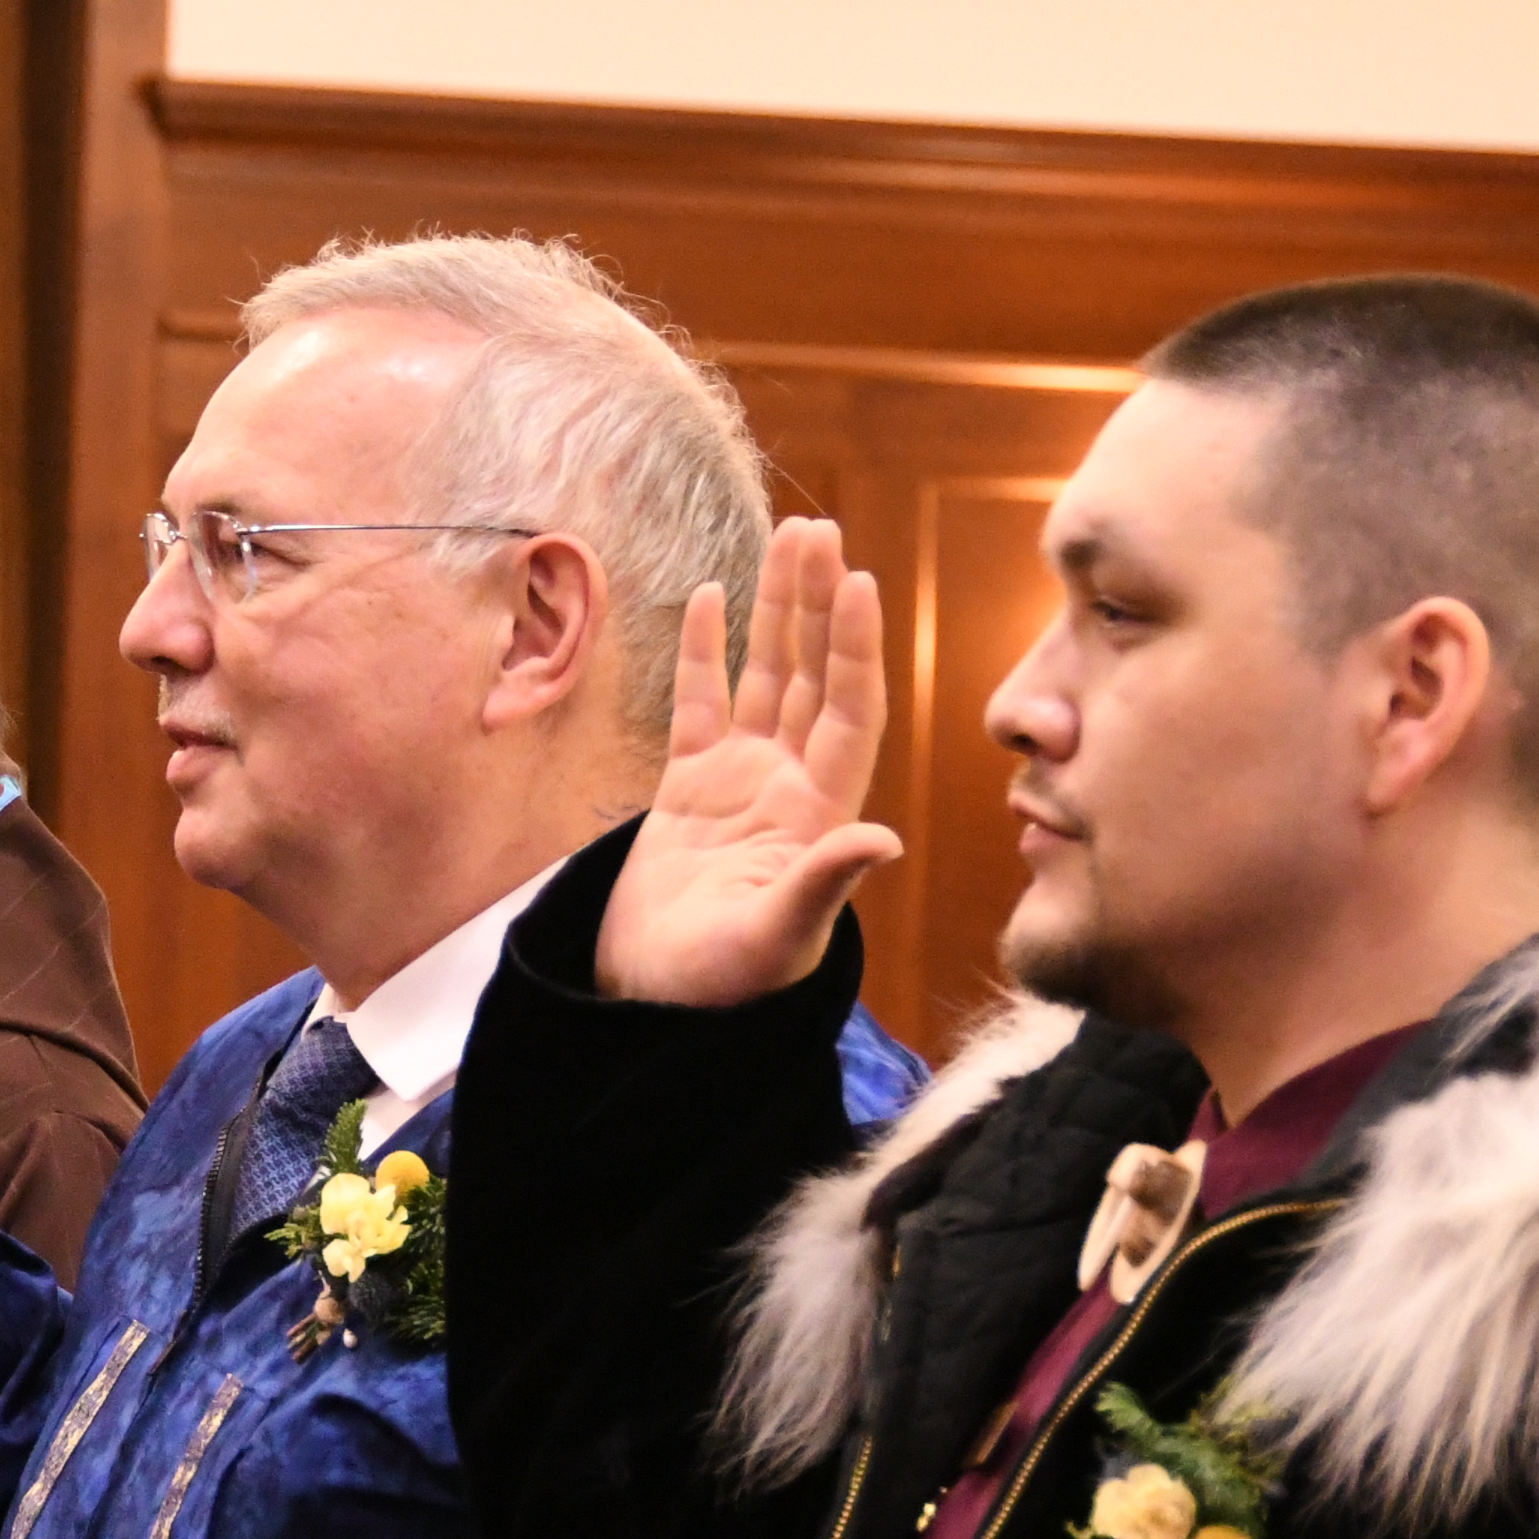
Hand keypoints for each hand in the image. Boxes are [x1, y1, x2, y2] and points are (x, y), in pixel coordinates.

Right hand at [596, 515, 905, 1005]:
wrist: (655, 1008)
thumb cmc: (723, 987)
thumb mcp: (777, 939)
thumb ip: (823, 882)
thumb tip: (882, 840)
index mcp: (819, 813)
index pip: (849, 712)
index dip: (856, 648)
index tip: (860, 584)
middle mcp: (789, 786)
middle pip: (814, 675)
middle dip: (820, 603)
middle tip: (821, 530)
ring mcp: (741, 783)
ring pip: (766, 677)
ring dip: (778, 610)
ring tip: (789, 538)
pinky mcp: (690, 790)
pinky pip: (701, 705)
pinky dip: (707, 652)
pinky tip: (711, 596)